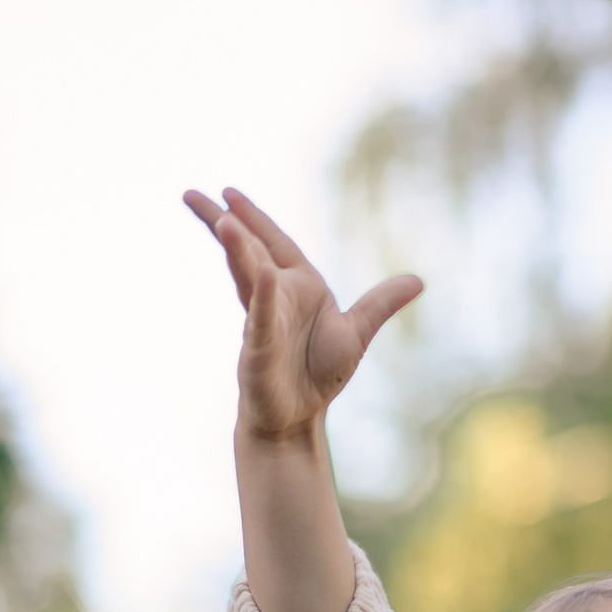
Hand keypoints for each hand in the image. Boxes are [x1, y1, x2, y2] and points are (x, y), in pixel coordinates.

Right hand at [184, 186, 420, 442]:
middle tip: (193, 195)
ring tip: (222, 221)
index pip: (273, 242)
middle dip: (223, 221)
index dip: (253, 217)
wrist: (297, 418)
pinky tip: (261, 275)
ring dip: (237, 249)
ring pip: (249, 276)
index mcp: (298, 286)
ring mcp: (264, 320)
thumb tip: (417, 281)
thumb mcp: (355, 333)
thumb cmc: (318, 375)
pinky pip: (261, 317)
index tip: (227, 193)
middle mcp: (276, 297)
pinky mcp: (261, 348)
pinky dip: (262, 296)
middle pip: (248, 250)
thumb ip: (380, 304)